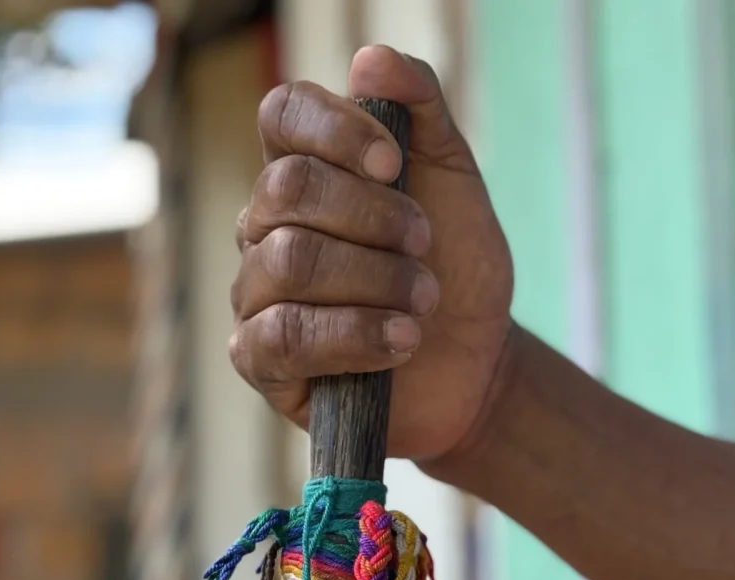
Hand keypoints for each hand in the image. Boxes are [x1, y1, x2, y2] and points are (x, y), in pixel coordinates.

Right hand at [230, 45, 513, 467]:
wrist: (476, 365)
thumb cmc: (458, 272)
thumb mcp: (456, 182)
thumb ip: (421, 111)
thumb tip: (371, 60)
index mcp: (306, 174)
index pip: (283, 116)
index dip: (335, 130)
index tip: (393, 165)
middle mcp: (267, 229)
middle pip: (288, 189)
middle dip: (373, 219)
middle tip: (427, 249)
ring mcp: (257, 295)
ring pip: (289, 262)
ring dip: (374, 280)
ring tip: (423, 303)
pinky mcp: (261, 361)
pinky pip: (283, 335)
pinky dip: (352, 335)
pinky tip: (399, 343)